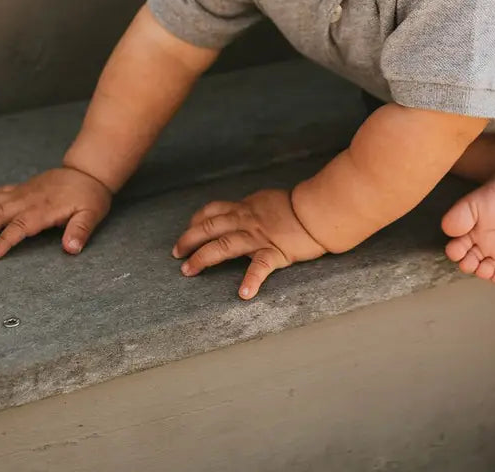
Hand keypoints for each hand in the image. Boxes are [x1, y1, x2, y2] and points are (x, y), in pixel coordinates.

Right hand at [0, 166, 112, 259]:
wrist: (89, 171)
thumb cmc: (90, 195)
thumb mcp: (91, 213)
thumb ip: (80, 230)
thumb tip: (72, 248)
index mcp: (44, 209)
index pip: (20, 227)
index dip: (5, 241)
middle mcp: (29, 199)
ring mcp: (24, 191)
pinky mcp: (23, 186)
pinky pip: (0, 190)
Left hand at [172, 188, 326, 299]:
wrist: (319, 210)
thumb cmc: (299, 206)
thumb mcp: (269, 200)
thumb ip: (254, 209)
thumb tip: (243, 213)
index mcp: (246, 208)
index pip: (213, 211)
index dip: (196, 221)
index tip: (187, 230)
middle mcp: (246, 221)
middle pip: (210, 228)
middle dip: (189, 240)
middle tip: (176, 254)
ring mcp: (258, 237)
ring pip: (223, 246)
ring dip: (203, 258)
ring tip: (189, 271)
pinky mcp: (274, 252)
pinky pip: (259, 267)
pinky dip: (251, 280)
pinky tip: (243, 293)